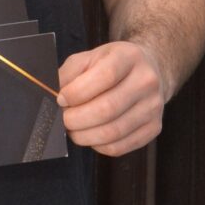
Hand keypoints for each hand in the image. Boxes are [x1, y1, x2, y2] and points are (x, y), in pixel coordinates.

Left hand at [57, 39, 169, 156]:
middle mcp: (147, 81)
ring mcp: (154, 106)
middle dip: (75, 119)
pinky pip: (119, 147)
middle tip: (63, 119)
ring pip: (112, 132)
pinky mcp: (154, 128)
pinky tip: (91, 134)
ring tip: (73, 129)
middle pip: (107, 109)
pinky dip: (97, 146)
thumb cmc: (112, 65)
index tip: (61, 99)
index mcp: (130, 57)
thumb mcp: (89, 58)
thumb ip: (68, 74)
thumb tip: (51, 96)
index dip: (77, 92)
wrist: (148, 71)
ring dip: (83, 136)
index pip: (105, 76)